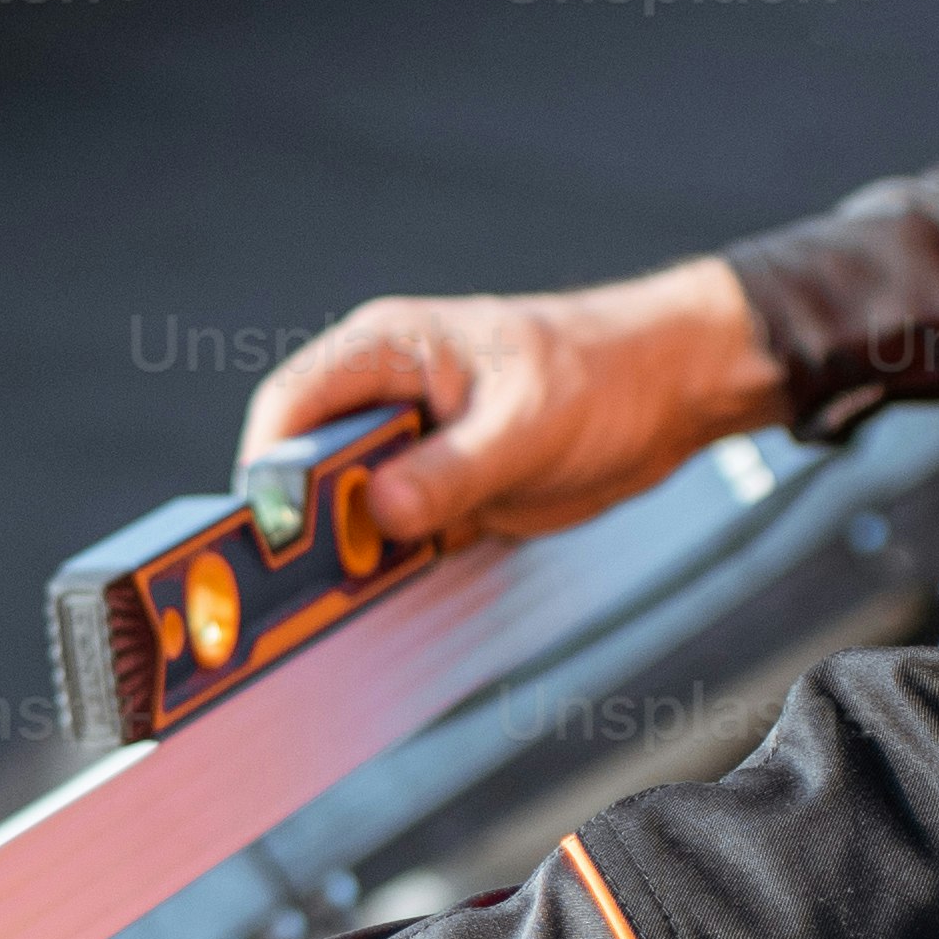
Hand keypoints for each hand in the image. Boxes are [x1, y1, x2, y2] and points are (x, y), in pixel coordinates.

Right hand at [239, 260, 785, 551]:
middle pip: (307, 464)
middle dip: (306, 522)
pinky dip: (389, 561)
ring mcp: (408, 442)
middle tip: (316, 576)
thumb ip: (452, 469)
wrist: (669, 392)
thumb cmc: (603, 374)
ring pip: (343, 504)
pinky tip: (400, 582)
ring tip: (357, 588)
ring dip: (349, 549)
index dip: (269, 469)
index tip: (273, 531)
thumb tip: (383, 508)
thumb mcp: (526, 426)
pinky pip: (389, 530)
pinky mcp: (437, 485)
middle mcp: (384, 393)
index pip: (291, 405)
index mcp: (386, 349)